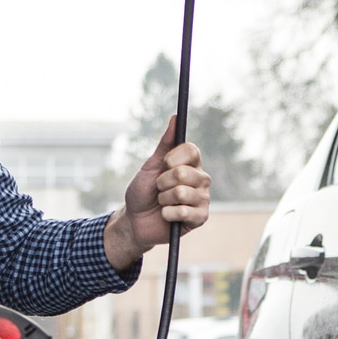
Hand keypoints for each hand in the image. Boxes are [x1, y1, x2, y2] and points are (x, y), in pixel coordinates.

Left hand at [104, 116, 211, 269]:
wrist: (135, 220)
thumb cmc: (143, 192)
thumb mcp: (150, 166)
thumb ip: (165, 144)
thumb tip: (175, 118)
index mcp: (191, 164)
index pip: (192, 150)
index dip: (173, 158)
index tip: (163, 165)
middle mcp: (201, 179)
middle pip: (184, 173)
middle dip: (162, 182)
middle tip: (159, 189)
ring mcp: (202, 199)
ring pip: (181, 193)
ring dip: (163, 199)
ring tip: (162, 203)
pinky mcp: (200, 218)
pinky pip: (184, 211)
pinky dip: (168, 214)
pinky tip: (167, 216)